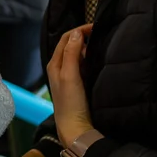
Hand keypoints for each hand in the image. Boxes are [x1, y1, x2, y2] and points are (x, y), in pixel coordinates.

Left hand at [47, 24, 93, 147]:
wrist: (75, 128)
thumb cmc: (70, 103)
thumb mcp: (70, 75)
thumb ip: (72, 53)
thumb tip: (77, 32)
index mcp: (55, 63)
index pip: (66, 38)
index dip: (79, 30)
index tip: (96, 27)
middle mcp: (60, 68)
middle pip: (71, 45)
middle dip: (84, 37)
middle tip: (101, 34)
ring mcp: (69, 76)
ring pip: (78, 55)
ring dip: (87, 48)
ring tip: (102, 44)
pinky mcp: (78, 84)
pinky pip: (83, 65)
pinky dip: (90, 59)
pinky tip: (99, 59)